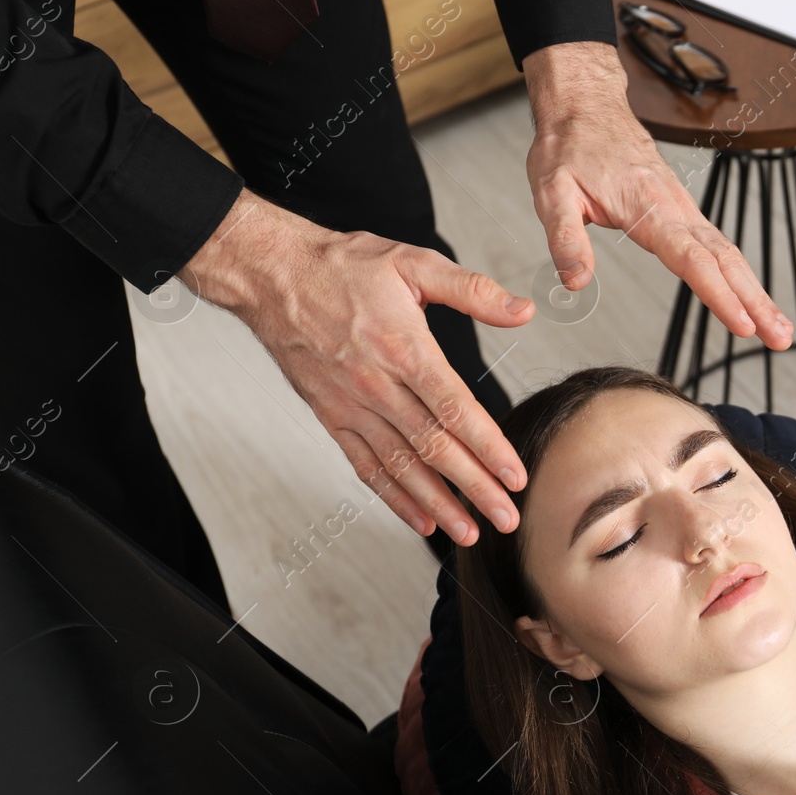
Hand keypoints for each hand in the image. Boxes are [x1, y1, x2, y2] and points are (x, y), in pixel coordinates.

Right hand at [182, 187, 533, 544]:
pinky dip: (394, 497)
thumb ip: (473, 290)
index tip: (516, 476)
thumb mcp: (414, 263)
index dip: (489, 447)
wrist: (271, 275)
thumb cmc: (342, 267)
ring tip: (470, 531)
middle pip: (434, 447)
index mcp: (404, 348)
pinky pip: (366, 466)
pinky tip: (422, 519)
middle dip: (475, 488)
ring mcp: (352, 406)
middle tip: (506, 519)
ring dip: (438, 503)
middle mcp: (377, 385)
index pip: (455, 409)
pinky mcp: (331, 417)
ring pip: (401, 465)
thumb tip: (524, 312)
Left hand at [521, 41, 793, 348]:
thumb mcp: (551, 192)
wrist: (586, 106)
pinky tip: (751, 298)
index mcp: (647, 207)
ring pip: (729, 254)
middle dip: (756, 302)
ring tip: (779, 330)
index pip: (692, 258)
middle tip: (780, 338)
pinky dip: (740, 275)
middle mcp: (676, 208)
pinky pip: (719, 246)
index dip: (719, 295)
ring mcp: (684, 209)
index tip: (743, 325)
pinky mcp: (683, 211)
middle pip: (725, 260)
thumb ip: (565, 238)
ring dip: (756, 292)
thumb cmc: (570, 146)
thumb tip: (576, 283)